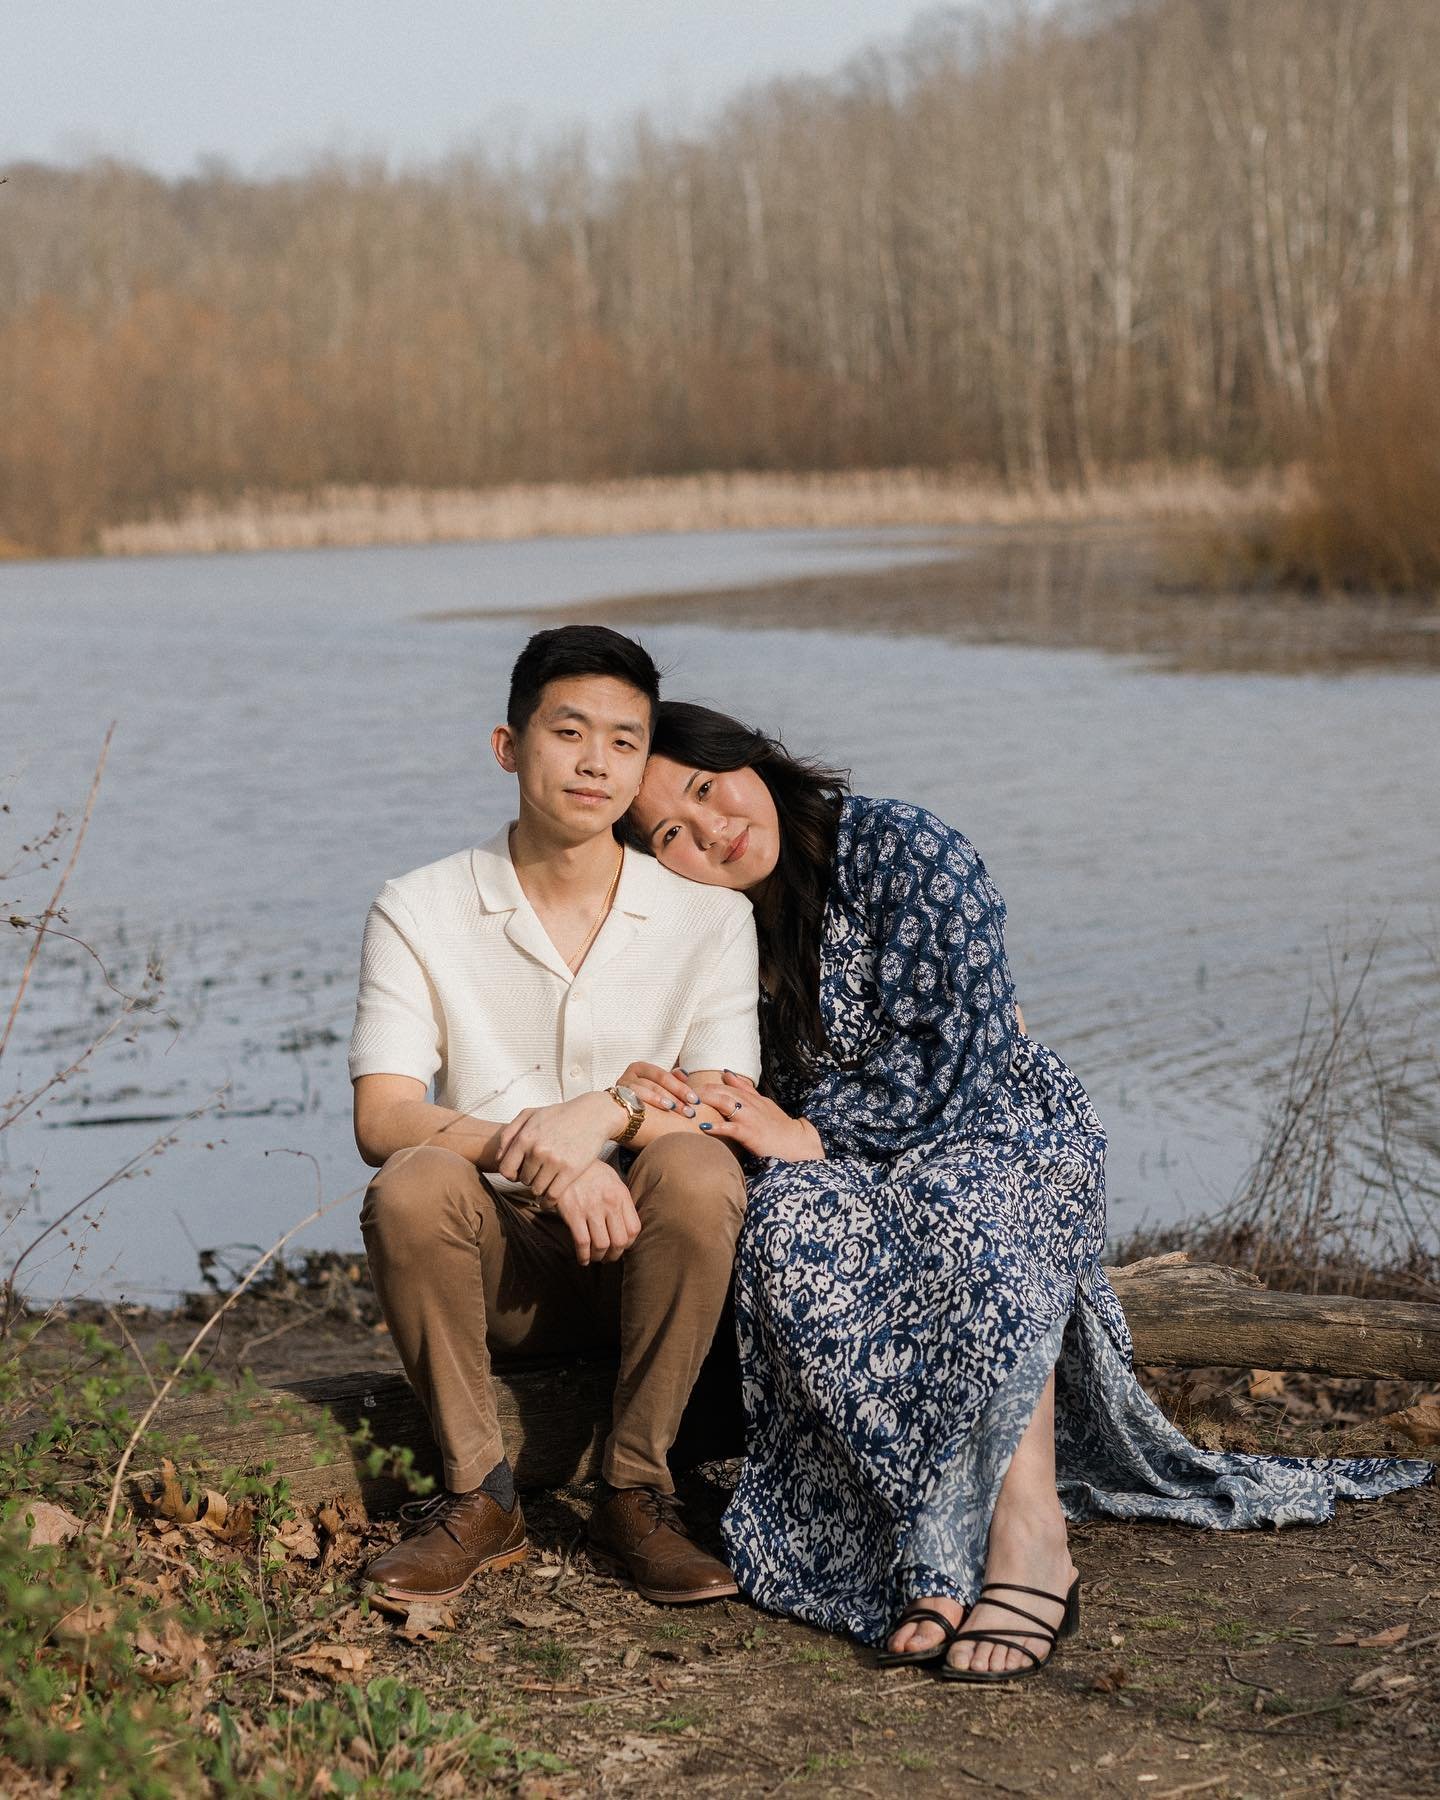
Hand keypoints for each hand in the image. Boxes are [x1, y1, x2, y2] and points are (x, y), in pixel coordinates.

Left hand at [495, 1091, 620, 1195]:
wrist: (592, 1115)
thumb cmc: (559, 1115)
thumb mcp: (530, 1114)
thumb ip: (509, 1133)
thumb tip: (498, 1158)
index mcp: (525, 1137)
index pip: (506, 1170)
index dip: (511, 1174)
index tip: (520, 1173)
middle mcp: (537, 1150)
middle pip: (523, 1180)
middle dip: (529, 1178)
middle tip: (539, 1173)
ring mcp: (554, 1161)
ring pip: (537, 1190)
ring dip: (540, 1189)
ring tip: (546, 1182)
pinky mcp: (570, 1170)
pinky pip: (552, 1195)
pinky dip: (549, 1201)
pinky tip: (550, 1199)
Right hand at [544, 1160, 642, 1265]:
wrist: (565, 1158)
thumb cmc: (590, 1171)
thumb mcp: (612, 1180)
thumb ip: (621, 1201)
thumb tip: (626, 1225)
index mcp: (621, 1195)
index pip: (634, 1229)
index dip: (629, 1243)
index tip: (621, 1246)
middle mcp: (609, 1203)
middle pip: (620, 1241)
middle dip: (614, 1255)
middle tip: (608, 1257)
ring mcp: (591, 1208)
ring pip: (602, 1245)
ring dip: (599, 1257)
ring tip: (594, 1257)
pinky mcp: (573, 1213)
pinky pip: (582, 1242)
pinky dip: (583, 1255)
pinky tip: (582, 1258)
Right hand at [615, 1061, 699, 1116]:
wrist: (611, 1116)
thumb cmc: (639, 1102)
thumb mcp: (656, 1089)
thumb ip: (670, 1080)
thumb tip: (684, 1074)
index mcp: (640, 1068)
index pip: (664, 1075)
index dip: (681, 1087)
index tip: (695, 1100)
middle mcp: (629, 1074)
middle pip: (656, 1081)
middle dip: (675, 1096)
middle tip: (690, 1111)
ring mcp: (620, 1086)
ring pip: (644, 1088)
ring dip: (661, 1099)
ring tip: (673, 1109)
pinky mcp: (615, 1098)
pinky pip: (632, 1099)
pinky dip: (645, 1104)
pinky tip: (656, 1112)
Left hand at [690, 1071, 824, 1162]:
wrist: (795, 1142)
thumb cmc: (776, 1125)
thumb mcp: (761, 1102)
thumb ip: (744, 1089)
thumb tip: (727, 1073)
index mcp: (751, 1097)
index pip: (725, 1085)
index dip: (706, 1083)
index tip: (687, 1083)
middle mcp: (749, 1104)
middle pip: (721, 1091)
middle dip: (701, 1090)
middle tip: (681, 1093)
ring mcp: (750, 1118)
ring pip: (725, 1103)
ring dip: (706, 1102)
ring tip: (689, 1103)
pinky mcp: (751, 1134)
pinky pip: (732, 1128)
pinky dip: (717, 1127)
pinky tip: (703, 1127)